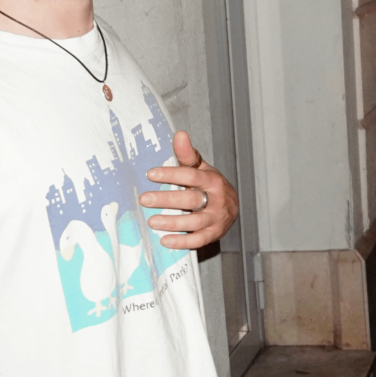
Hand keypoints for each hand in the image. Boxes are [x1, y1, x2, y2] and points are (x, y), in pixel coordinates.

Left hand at [140, 131, 239, 249]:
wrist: (231, 207)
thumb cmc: (209, 185)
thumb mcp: (201, 168)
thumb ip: (187, 154)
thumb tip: (179, 134)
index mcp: (212, 180)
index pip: (191, 176)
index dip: (171, 174)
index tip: (150, 174)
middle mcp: (216, 199)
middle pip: (191, 200)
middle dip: (167, 199)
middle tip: (144, 199)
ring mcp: (216, 218)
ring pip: (194, 222)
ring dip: (173, 222)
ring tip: (152, 221)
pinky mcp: (213, 234)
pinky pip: (198, 240)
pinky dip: (182, 242)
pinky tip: (165, 240)